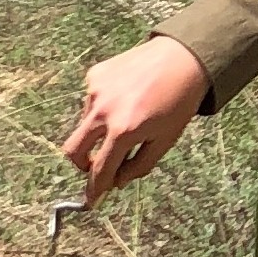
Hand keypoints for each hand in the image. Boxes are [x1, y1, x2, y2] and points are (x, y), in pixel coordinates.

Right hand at [62, 37, 210, 204]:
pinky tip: (126, 97)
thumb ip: (139, 166)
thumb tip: (117, 182)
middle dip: (82, 165)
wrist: (185, 56)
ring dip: (98, 132)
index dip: (95, 189)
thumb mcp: (166, 139)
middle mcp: (104, 111)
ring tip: (128, 119)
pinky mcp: (95, 74)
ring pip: (85, 124)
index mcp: (124, 130)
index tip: (92, 200)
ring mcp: (96, 90)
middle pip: (73, 151)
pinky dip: (103, 107)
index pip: (99, 170)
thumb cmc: (180, 100)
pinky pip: (92, 100)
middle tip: (97, 167)